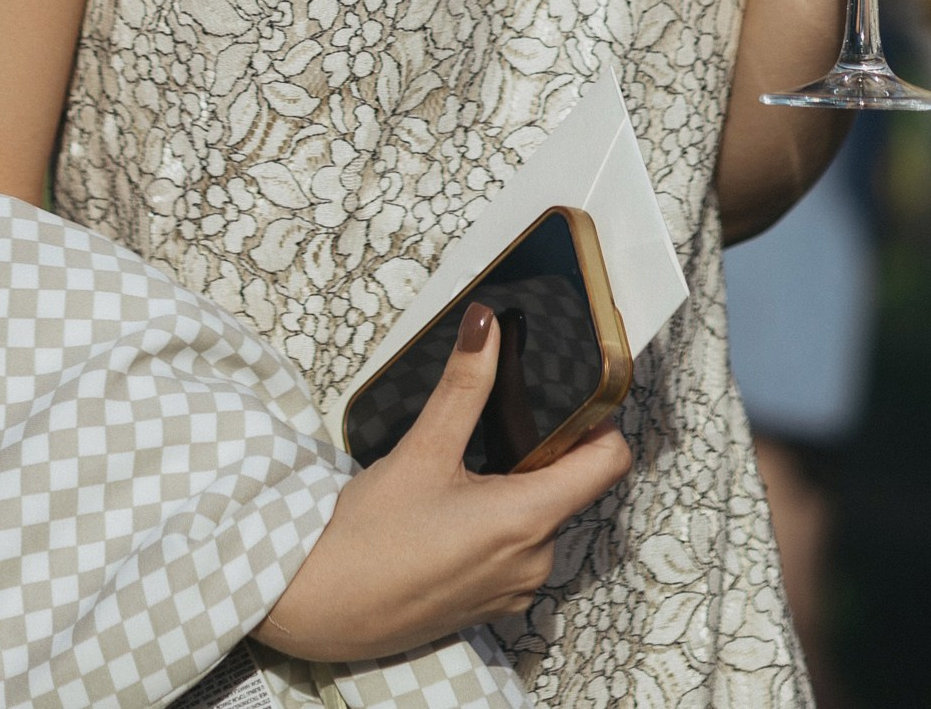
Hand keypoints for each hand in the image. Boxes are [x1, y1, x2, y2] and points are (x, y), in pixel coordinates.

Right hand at [255, 302, 631, 662]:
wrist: (322, 607)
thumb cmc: (369, 536)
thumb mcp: (422, 449)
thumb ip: (464, 384)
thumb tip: (486, 324)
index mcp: (528, 520)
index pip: (608, 463)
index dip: (600, 421)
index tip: (579, 396)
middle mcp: (534, 562)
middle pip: (570, 487)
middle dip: (541, 451)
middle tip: (497, 426)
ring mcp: (514, 589)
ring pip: (540, 518)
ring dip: (517, 488)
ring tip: (465, 470)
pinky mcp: (492, 604)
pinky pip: (517, 552)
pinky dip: (498, 524)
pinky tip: (452, 511)